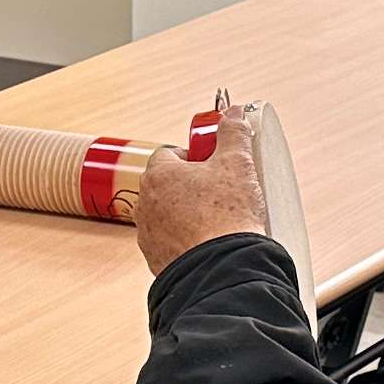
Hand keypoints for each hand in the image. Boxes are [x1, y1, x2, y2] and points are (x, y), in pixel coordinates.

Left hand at [136, 102, 271, 274]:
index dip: (196, 157)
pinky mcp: (157, 260)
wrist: (223, 269)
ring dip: (187, 214)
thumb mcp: (237, 163)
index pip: (172, 153)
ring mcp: (149, 235)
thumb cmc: (226, 216)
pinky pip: (171, 242)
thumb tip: (232, 114)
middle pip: (169, 184)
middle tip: (220, 192)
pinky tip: (208, 242)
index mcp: (159, 174)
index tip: (214, 165)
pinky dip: (186, 240)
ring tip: (217, 221)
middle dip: (192, 186)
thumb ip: (233, 133)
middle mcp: (146, 204)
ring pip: (168, 215)